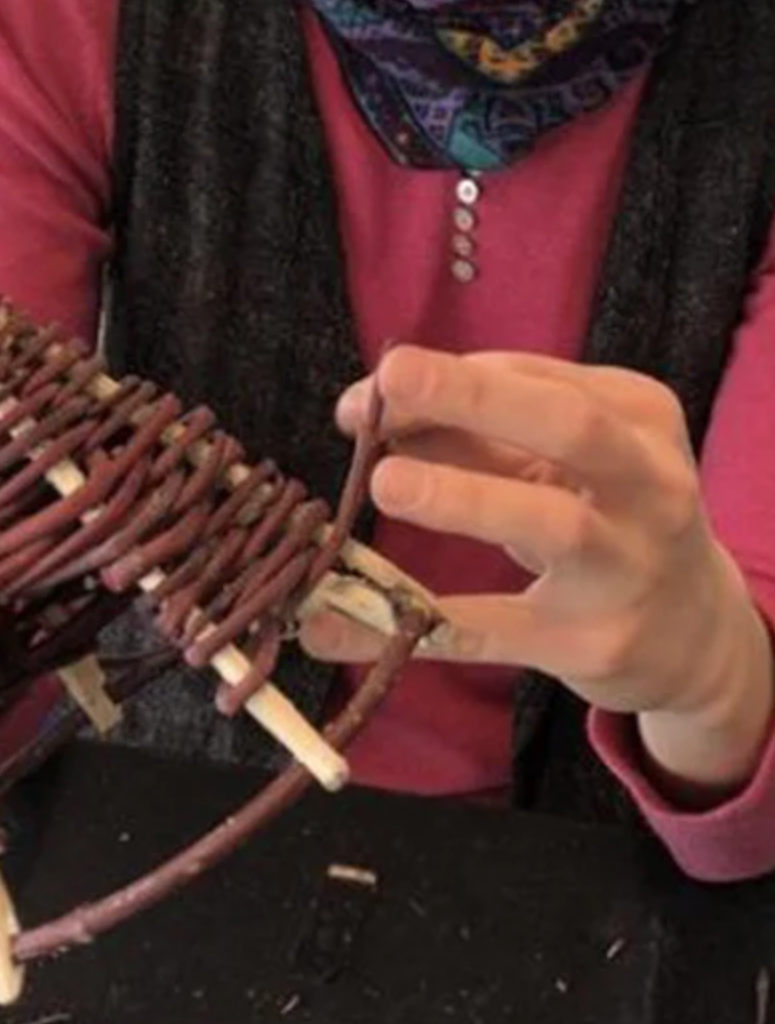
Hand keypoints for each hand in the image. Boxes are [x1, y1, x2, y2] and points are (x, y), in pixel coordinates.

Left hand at [299, 346, 773, 790]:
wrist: (694, 631)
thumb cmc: (605, 514)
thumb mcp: (558, 461)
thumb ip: (469, 430)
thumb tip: (361, 408)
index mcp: (637, 417)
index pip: (535, 379)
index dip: (448, 379)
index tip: (376, 387)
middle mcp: (651, 486)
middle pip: (571, 428)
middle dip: (479, 399)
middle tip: (393, 381)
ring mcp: (628, 569)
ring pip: (553, 525)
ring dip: (464, 498)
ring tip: (385, 482)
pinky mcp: (593, 644)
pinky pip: (490, 632)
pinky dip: (406, 626)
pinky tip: (331, 628)